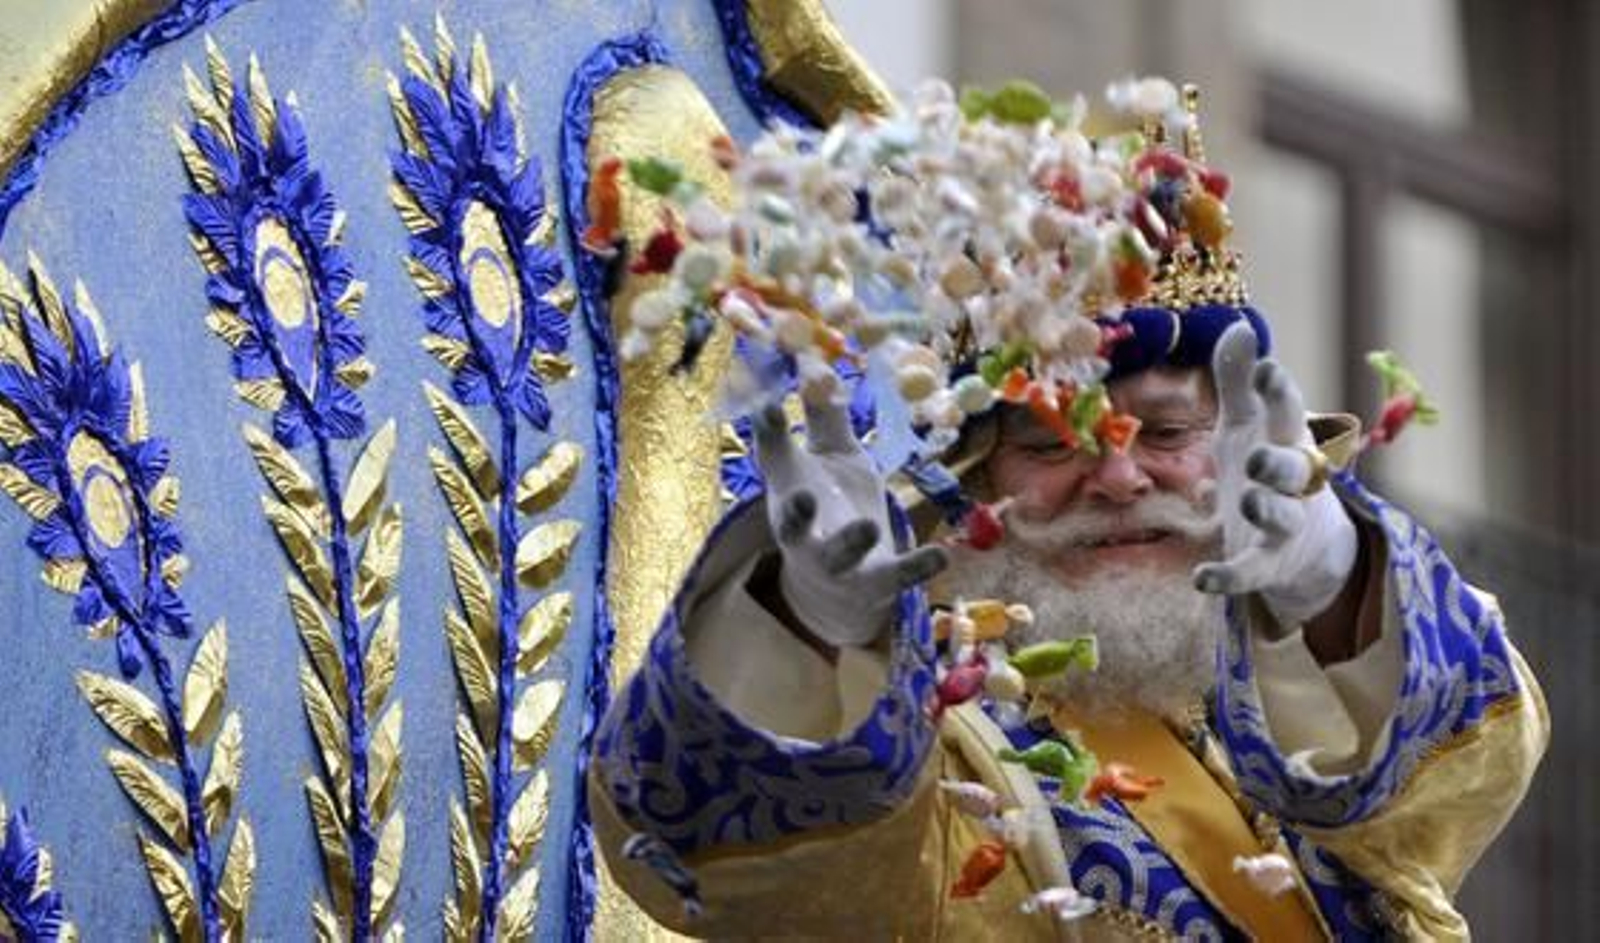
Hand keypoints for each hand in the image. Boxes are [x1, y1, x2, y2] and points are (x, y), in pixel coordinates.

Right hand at [753, 371, 947, 647]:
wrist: (840, 584)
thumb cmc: (831, 506)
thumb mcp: (828, 458)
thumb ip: (823, 417)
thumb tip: (817, 363)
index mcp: (791, 497)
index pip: (776, 463)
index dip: (772, 434)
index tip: (769, 404)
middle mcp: (807, 535)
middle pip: (793, 528)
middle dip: (796, 515)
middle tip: (801, 496)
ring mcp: (842, 564)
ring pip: (840, 558)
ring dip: (851, 542)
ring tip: (866, 526)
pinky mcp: (878, 583)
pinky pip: (897, 578)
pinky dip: (917, 568)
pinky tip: (941, 555)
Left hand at [1192, 322, 1357, 627]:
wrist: (1304, 542)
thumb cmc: (1266, 464)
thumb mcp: (1247, 424)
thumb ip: (1239, 381)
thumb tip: (1238, 325)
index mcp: (1287, 441)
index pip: (1289, 414)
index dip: (1280, 394)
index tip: (1268, 370)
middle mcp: (1292, 483)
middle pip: (1295, 470)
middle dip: (1280, 462)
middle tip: (1258, 454)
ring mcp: (1281, 526)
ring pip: (1280, 518)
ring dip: (1264, 509)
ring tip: (1244, 500)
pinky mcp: (1265, 563)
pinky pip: (1249, 573)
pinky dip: (1227, 577)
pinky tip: (1201, 579)